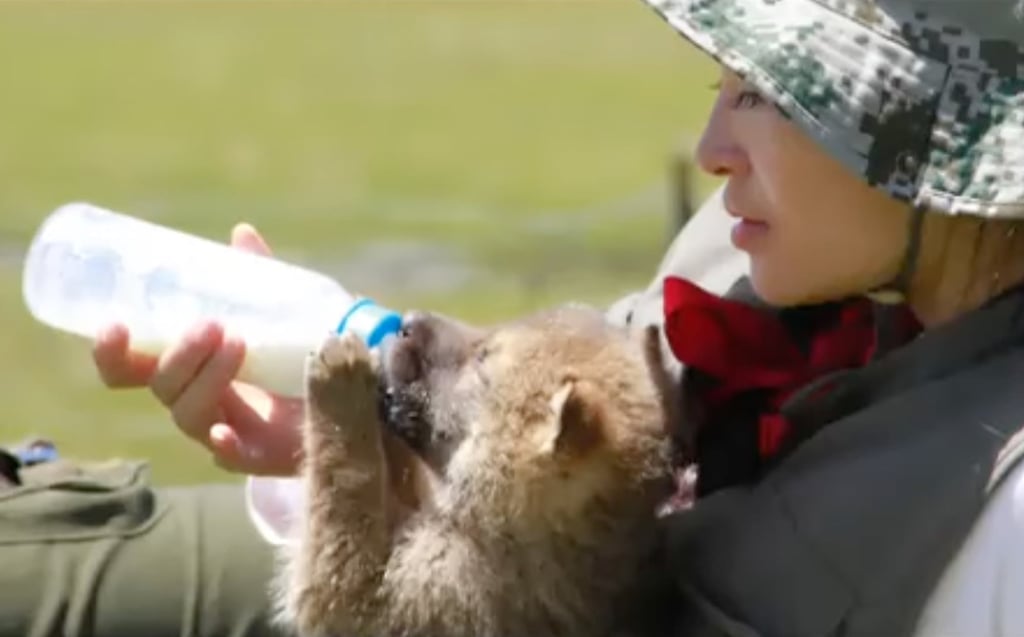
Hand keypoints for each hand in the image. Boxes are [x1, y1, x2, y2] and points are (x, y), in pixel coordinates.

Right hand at [91, 223, 303, 474]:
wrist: (342, 402)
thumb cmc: (293, 355)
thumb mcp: (275, 312)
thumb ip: (257, 278)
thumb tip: (242, 233)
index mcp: (187, 369)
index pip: (130, 368)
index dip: (113, 352)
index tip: (113, 324)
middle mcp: (197, 400)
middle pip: (161, 386)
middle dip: (176, 354)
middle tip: (210, 324)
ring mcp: (223, 430)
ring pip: (189, 414)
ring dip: (206, 379)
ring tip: (238, 343)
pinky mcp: (257, 454)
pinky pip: (231, 458)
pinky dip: (225, 446)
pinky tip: (226, 432)